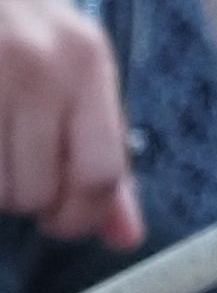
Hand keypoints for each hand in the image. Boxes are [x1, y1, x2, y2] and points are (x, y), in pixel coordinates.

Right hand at [0, 0, 135, 250]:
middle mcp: (40, 68)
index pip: (100, 172)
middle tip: (29, 176)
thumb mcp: (87, 88)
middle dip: (34, 202)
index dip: (83, 215)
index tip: (66, 220)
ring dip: (2, 190)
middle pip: (40, 192)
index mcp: (89, 65)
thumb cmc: (45, 54)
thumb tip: (127, 239)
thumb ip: (107, 161)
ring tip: (6, 154)